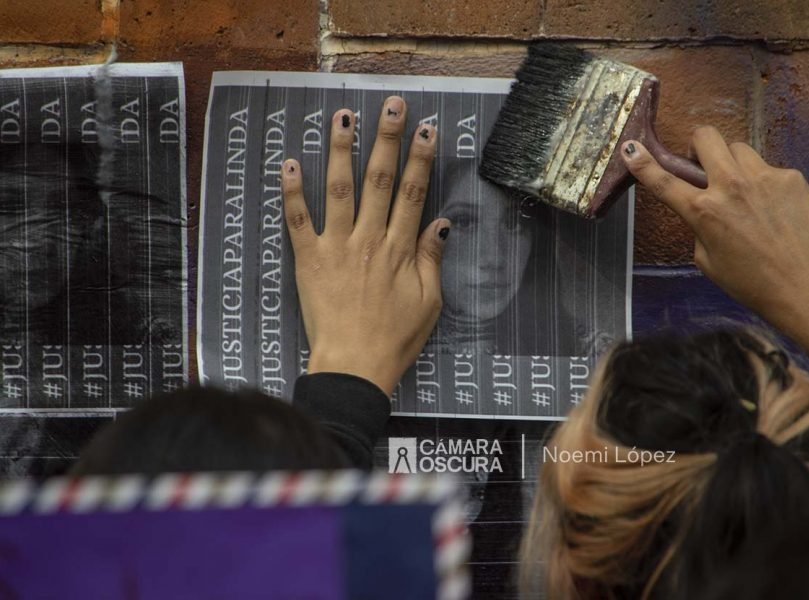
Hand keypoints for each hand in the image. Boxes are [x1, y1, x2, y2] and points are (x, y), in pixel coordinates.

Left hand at [282, 97, 449, 395]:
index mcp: (400, 250)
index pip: (413, 193)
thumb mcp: (429, 303)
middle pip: (380, 180)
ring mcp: (337, 248)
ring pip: (339, 190)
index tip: (426, 129)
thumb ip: (431, 259)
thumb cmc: (395, 339)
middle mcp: (370, 240)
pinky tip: (289, 163)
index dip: (420, 159)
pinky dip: (292, 192)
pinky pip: (298, 221)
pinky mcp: (309, 261)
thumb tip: (441, 222)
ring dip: (340, 151)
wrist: (354, 367)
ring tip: (341, 118)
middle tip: (391, 106)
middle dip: (387, 139)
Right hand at [621, 126, 808, 368]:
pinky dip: (764, 184)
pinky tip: (774, 209)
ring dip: (733, 163)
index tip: (630, 149)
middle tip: (704, 164)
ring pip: (739, 149)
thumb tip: (705, 207)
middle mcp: (730, 186)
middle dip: (700, 145)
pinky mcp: (790, 177)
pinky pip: (768, 169)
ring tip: (744, 191)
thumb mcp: (706, 259)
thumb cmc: (749, 282)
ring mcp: (763, 178)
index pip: (664, 181)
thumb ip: (700, 225)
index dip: (642, 164)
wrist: (803, 285)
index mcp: (703, 211)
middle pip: (707, 137)